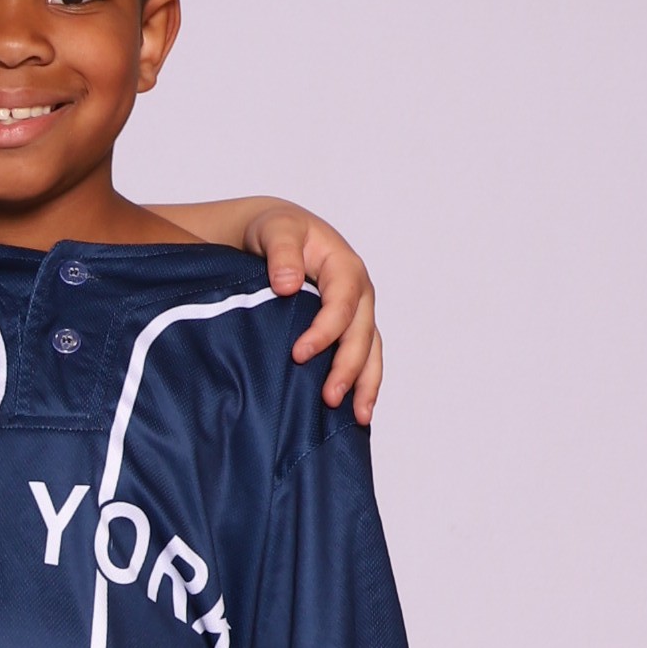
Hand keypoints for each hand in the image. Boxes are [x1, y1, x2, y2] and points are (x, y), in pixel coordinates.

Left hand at [240, 204, 381, 424]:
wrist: (277, 235)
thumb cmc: (276, 230)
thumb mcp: (275, 230)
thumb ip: (282, 253)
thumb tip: (288, 285)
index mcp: (344, 267)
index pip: (343, 302)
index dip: (325, 330)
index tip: (298, 354)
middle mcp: (358, 293)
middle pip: (362, 333)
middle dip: (348, 367)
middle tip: (329, 398)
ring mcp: (356, 315)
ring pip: (370, 351)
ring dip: (365, 384)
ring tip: (359, 417)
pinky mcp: (347, 331)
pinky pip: (363, 359)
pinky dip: (362, 385)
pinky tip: (356, 413)